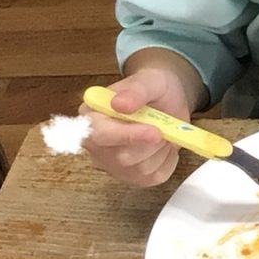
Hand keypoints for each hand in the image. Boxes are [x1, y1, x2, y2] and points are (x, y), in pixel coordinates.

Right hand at [84, 67, 192, 186]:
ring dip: (161, 149)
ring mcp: (112, 164)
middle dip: (151, 142)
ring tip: (161, 131)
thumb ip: (135, 90)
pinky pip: (155, 177)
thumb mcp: (149, 80)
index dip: (127, 136)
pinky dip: (168, 160)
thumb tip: (120, 103)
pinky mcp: (131, 177)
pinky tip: (163, 145)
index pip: (99, 135)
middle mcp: (95, 145)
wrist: (166, 101)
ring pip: (141, 169)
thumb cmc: (152, 89)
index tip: (153, 131)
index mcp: (90, 117)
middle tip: (162, 125)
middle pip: (123, 158)